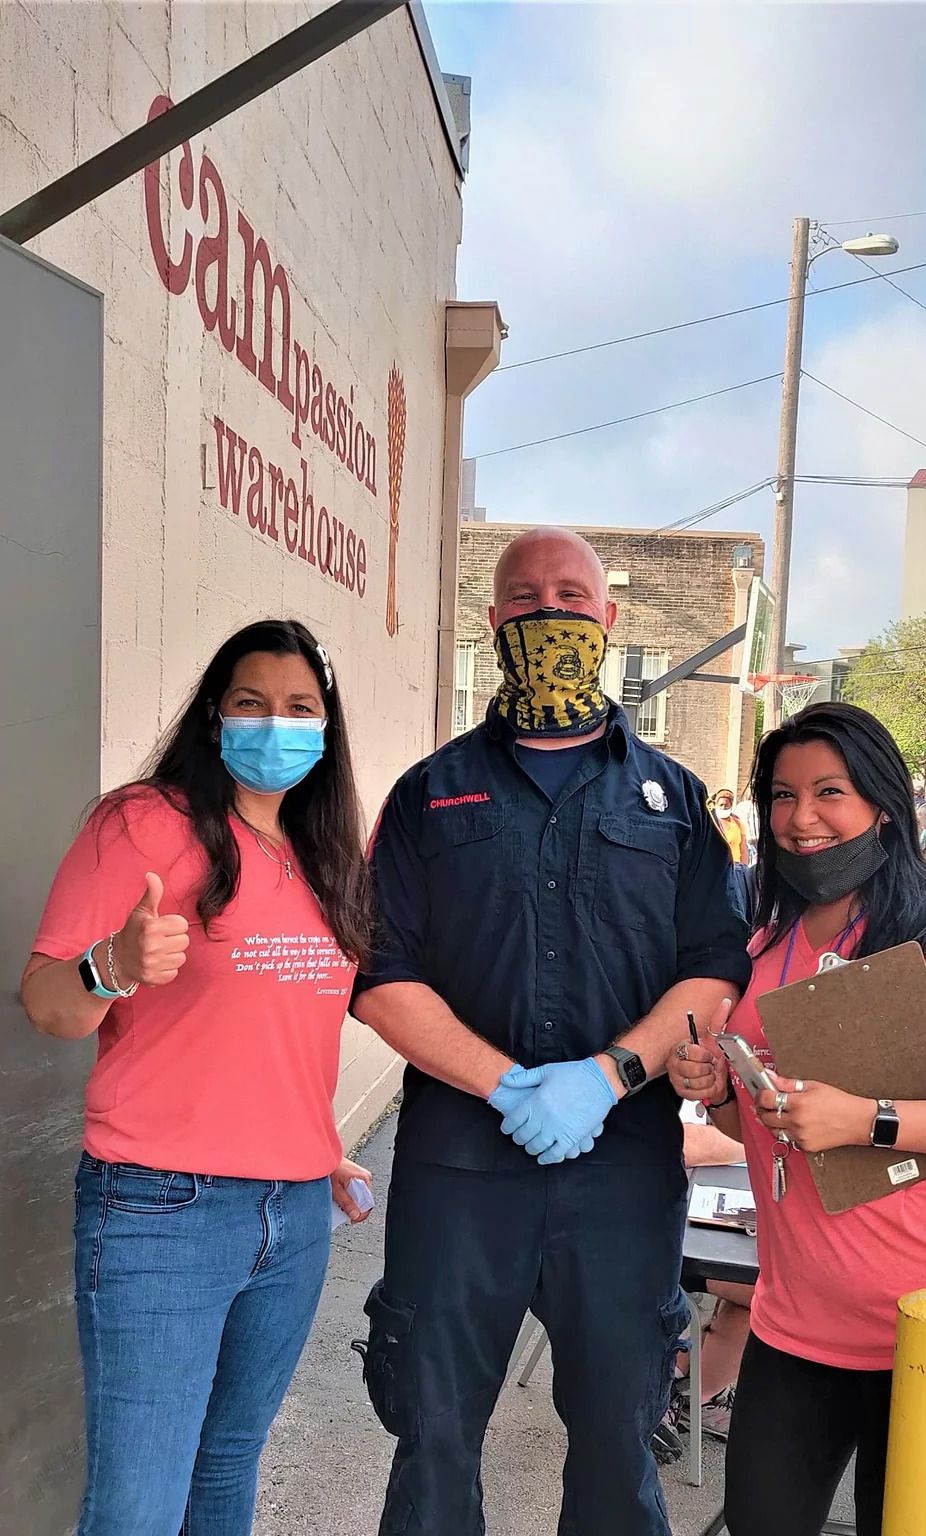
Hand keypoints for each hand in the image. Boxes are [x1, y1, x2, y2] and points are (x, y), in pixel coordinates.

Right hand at [110, 873, 189, 987]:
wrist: (117, 959)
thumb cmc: (133, 931)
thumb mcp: (141, 911)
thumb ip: (152, 893)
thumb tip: (151, 875)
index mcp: (151, 927)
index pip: (182, 924)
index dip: (173, 925)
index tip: (162, 928)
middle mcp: (151, 946)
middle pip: (184, 941)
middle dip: (174, 940)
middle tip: (160, 940)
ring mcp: (152, 964)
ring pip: (181, 958)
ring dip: (172, 955)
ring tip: (158, 952)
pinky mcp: (154, 978)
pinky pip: (174, 972)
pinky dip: (167, 969)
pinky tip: (156, 963)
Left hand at [331, 1158, 372, 1222]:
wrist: (323, 1157)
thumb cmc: (329, 1169)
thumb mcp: (336, 1190)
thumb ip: (347, 1203)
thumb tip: (356, 1215)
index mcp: (364, 1180)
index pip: (368, 1203)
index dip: (361, 1214)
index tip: (353, 1220)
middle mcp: (364, 1178)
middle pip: (364, 1200)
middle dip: (356, 1209)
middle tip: (345, 1213)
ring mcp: (361, 1177)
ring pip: (360, 1196)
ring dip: (352, 1203)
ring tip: (341, 1205)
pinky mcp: (355, 1176)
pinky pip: (356, 1191)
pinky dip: (350, 1197)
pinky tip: (341, 1198)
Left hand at [495, 1059, 615, 1164]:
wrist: (599, 1081)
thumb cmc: (572, 1074)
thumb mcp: (545, 1071)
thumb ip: (523, 1078)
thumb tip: (504, 1080)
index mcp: (536, 1101)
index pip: (513, 1121)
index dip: (507, 1127)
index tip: (507, 1128)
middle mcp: (544, 1118)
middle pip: (523, 1136)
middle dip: (518, 1138)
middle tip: (519, 1137)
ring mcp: (558, 1129)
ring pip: (537, 1147)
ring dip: (531, 1149)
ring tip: (531, 1147)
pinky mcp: (572, 1137)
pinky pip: (555, 1153)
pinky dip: (547, 1158)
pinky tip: (544, 1157)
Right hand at [665, 998, 732, 1105]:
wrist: (713, 1079)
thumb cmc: (711, 1059)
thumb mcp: (714, 1040)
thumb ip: (718, 1020)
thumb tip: (725, 1002)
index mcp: (680, 1047)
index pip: (694, 1052)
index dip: (706, 1055)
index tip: (707, 1055)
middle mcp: (674, 1063)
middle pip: (697, 1069)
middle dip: (709, 1069)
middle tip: (708, 1066)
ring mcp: (676, 1078)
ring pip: (698, 1082)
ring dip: (709, 1080)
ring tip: (708, 1076)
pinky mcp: (680, 1092)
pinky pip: (698, 1093)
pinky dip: (707, 1090)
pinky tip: (706, 1085)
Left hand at [756, 1072, 872, 1153]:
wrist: (857, 1121)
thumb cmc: (838, 1102)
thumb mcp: (813, 1086)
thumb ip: (788, 1083)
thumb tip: (770, 1076)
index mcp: (798, 1103)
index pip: (766, 1099)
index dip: (760, 1095)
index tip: (761, 1093)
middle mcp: (797, 1121)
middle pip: (766, 1117)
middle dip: (761, 1109)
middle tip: (765, 1104)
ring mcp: (801, 1135)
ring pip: (773, 1131)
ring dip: (771, 1122)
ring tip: (777, 1114)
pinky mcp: (806, 1146)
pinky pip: (788, 1139)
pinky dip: (786, 1132)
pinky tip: (792, 1124)